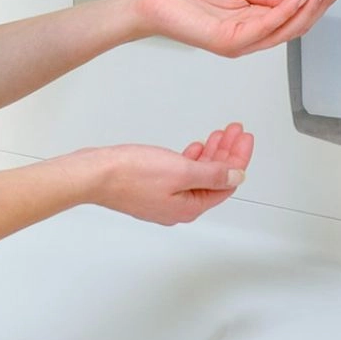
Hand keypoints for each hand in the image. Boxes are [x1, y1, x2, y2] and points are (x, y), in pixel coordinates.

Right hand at [75, 122, 254, 225]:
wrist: (95, 173)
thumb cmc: (130, 174)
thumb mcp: (180, 171)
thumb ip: (212, 174)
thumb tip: (237, 177)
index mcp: (189, 207)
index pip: (225, 184)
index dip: (239, 159)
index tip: (245, 138)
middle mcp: (178, 206)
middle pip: (213, 179)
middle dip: (228, 153)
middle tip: (236, 132)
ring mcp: (164, 197)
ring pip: (198, 174)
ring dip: (211, 153)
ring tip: (221, 134)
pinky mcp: (151, 187)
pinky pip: (181, 173)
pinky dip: (192, 158)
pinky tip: (195, 147)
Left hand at [129, 0, 340, 57]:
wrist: (156, 1)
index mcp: (254, 25)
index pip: (294, 17)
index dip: (317, 1)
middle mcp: (251, 38)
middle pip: (296, 25)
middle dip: (321, 4)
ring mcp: (241, 42)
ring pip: (285, 28)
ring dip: (309, 8)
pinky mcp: (228, 40)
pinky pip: (263, 26)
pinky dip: (284, 12)